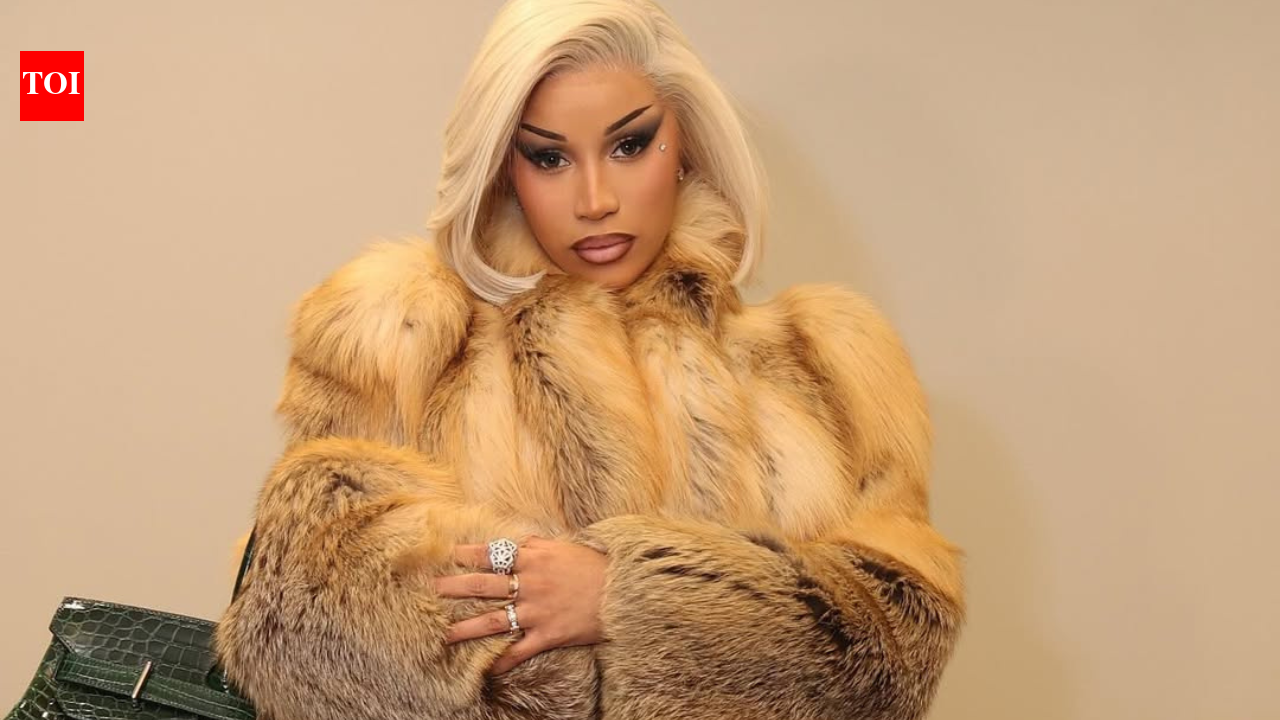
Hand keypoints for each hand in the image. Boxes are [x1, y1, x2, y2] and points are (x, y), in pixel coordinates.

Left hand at [435, 536, 606, 675]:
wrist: (627, 590)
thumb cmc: (598, 565)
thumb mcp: (567, 546)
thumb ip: (539, 545)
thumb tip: (519, 542)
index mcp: (534, 558)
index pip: (492, 553)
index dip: (468, 554)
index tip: (448, 554)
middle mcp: (530, 583)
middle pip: (483, 585)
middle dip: (455, 587)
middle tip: (432, 589)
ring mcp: (537, 610)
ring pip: (493, 620)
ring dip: (467, 628)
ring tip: (444, 634)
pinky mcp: (548, 634)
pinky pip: (519, 650)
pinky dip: (503, 661)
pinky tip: (486, 670)